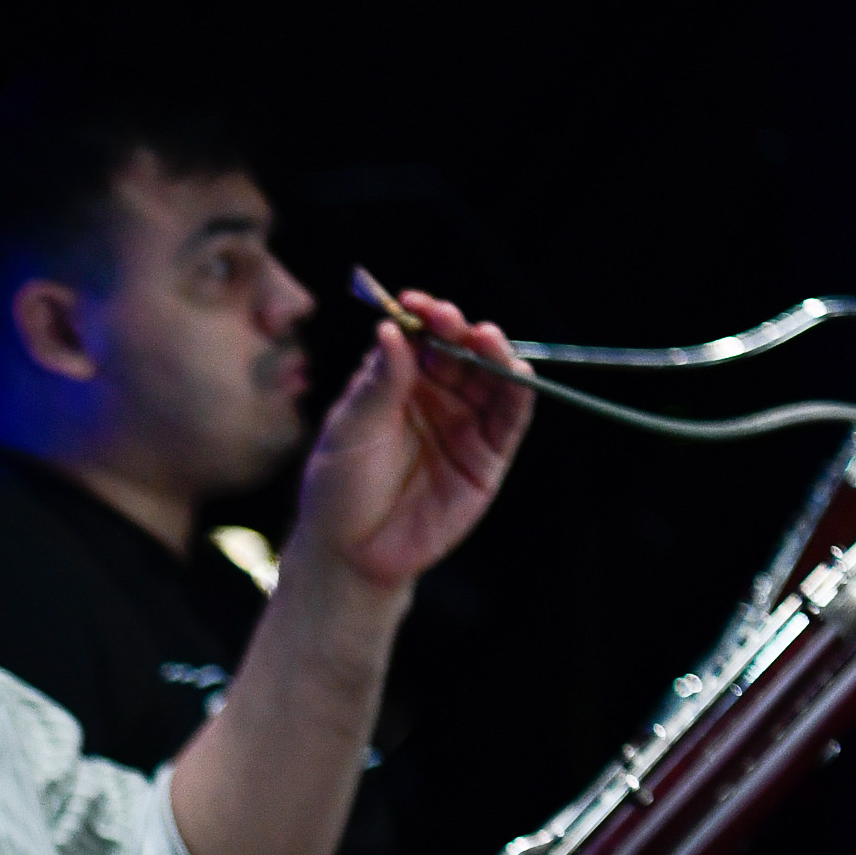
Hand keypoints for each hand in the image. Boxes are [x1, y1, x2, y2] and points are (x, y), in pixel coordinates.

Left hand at [288, 285, 532, 592]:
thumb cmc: (338, 487)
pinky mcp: (487, 458)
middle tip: (449, 319)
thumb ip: (378, 384)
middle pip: (459, 351)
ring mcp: (463, 425)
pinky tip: (515, 371)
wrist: (351, 552)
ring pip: (490, 378)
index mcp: (396, 382)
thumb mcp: (349, 430)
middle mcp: (435, 397)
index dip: (421, 316)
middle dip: (457, 329)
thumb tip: (391, 330)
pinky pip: (510, 418)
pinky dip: (517, 392)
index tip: (414, 302)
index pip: (418, 337)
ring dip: (493, 353)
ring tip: (484, 337)